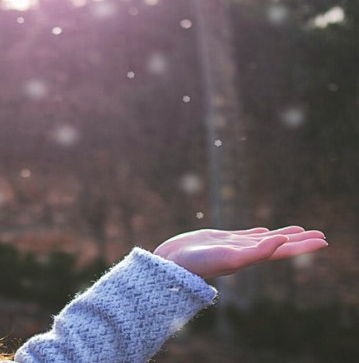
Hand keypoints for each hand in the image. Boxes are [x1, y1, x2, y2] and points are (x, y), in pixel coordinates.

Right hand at [153, 226, 327, 278]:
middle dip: (299, 240)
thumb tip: (283, 242)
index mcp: (251, 258)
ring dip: (281, 235)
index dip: (304, 246)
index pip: (284, 251)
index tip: (324, 240)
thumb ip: (257, 251)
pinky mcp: (219, 238)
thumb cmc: (198, 264)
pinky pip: (245, 234)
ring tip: (297, 230)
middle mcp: (245, 253)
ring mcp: (232, 245)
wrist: (171, 263)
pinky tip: (263, 231)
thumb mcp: (230, 257)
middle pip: (279, 245)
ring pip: (263, 238)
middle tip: (320, 234)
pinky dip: (257, 232)